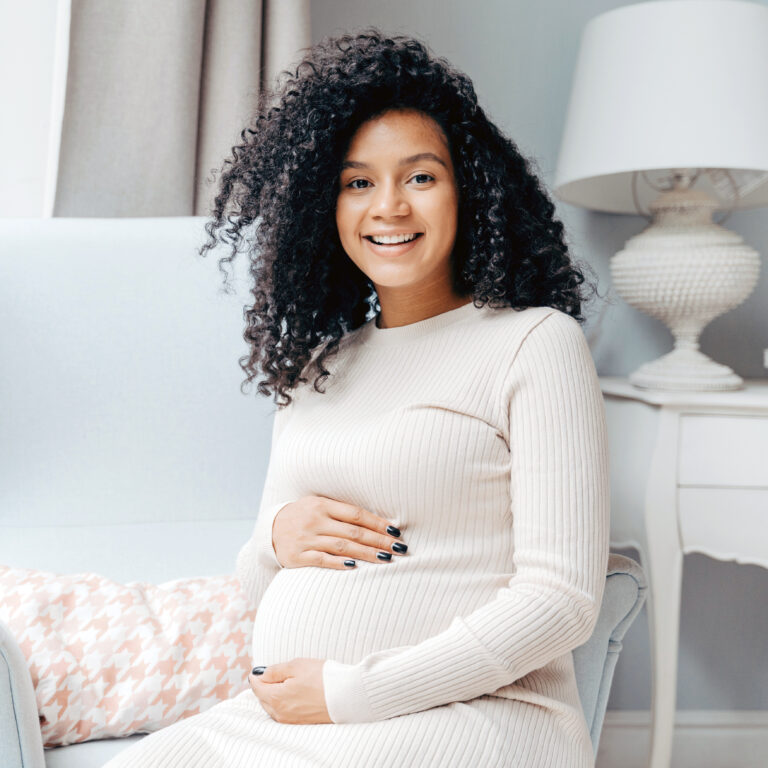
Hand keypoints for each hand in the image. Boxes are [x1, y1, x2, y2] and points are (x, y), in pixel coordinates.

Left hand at [248, 658, 331, 723]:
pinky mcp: (300, 723)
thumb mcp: (296, 666)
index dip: (256, 675)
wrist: (346, 695)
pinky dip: (283, 703)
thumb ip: (275, 670)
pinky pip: (283, 713)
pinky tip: (294, 694)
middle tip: (272, 673)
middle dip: (264, 686)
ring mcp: (290, 720)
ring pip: (272, 707)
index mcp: (276, 698)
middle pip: (263, 698)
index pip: (256, 687)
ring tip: (285, 682)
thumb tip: (260, 674)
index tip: (259, 669)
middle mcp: (280, 713)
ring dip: (273, 695)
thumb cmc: (322, 677)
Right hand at [271, 495, 407, 568]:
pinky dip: (339, 563)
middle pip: (353, 531)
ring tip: (386, 559)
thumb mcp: (319, 505)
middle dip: (378, 541)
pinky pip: (321, 560)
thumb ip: (342, 511)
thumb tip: (378, 522)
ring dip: (366, 554)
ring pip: (341, 546)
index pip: (356, 514)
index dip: (377, 523)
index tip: (395, 532)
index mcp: (322, 505)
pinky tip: (355, 566)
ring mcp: (305, 539)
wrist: (269, 529)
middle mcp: (315, 520)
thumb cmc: (304, 516)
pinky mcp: (297, 557)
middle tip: (398, 549)